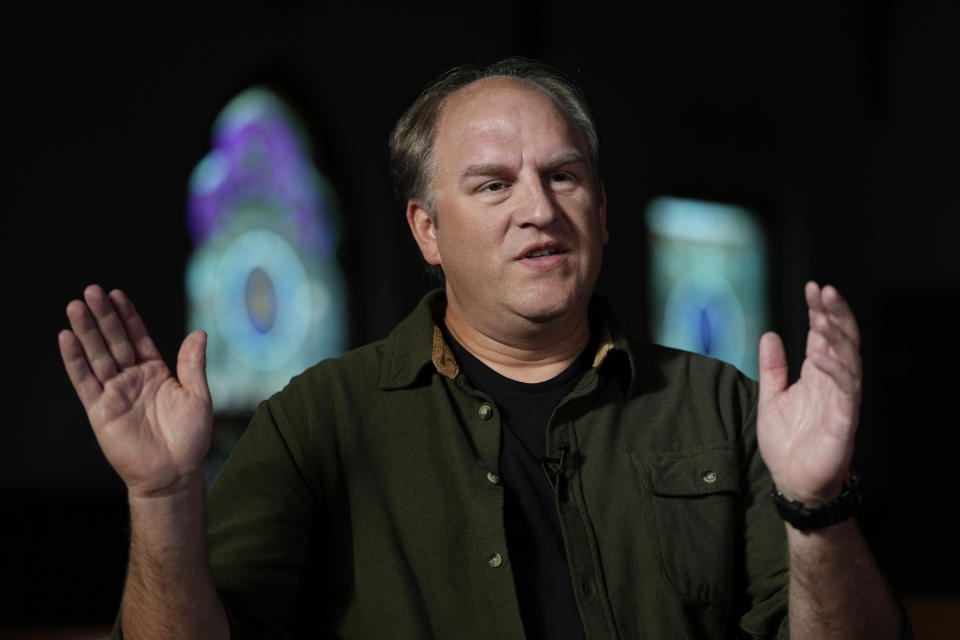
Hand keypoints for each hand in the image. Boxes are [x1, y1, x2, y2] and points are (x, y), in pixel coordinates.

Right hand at [59, 285, 212, 498]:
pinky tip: (66, 338)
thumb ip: (193, 364)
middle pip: (114, 341)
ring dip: (86, 331)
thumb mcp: (198, 396)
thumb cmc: (190, 438)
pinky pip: (84, 381)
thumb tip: (199, 333)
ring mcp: (115, 393)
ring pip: (97, 356)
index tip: (117, 294)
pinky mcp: (100, 410)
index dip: (128, 316)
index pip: (138, 337)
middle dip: (103, 316)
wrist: (174, 473)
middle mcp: (132, 379)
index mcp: (156, 372)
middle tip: (91, 290)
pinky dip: (75, 360)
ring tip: (75, 306)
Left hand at [757, 282, 861, 504]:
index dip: (819, 311)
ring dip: (836, 335)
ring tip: (822, 314)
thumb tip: (770, 334)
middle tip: (824, 290)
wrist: (793, 482)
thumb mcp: (771, 398)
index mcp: (817, 375)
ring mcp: (841, 400)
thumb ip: (772, 368)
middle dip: (834, 314)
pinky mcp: (844, 420)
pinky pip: (845, 390)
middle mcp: (833, 383)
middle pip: (841, 340)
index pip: (823, 335)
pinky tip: (818, 354)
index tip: (812, 287)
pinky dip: (833, 370)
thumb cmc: (787, 443)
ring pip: (848, 360)